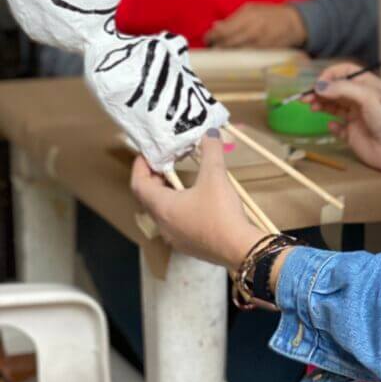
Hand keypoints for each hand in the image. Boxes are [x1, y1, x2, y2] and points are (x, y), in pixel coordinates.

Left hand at [130, 133, 261, 270]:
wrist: (239, 249)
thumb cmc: (220, 212)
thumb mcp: (215, 177)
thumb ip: (211, 152)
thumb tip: (210, 132)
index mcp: (162, 207)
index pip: (139, 185)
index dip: (140, 167)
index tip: (147, 153)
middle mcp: (163, 224)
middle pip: (148, 198)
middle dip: (154, 178)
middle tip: (165, 162)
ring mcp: (175, 238)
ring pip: (162, 212)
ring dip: (167, 194)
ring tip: (180, 179)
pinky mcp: (189, 245)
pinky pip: (175, 223)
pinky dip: (178, 207)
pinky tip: (196, 202)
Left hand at [204, 3, 307, 48]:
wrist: (294, 23)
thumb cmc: (270, 13)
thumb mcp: (252, 9)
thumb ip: (233, 18)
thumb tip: (215, 25)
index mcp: (248, 15)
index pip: (223, 30)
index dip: (212, 36)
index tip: (208, 39)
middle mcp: (253, 29)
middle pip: (227, 43)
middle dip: (217, 47)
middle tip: (212, 48)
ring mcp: (260, 42)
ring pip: (236, 52)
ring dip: (225, 54)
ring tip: (221, 53)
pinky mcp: (264, 52)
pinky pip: (246, 58)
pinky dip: (237, 58)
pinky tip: (233, 58)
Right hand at [309, 64, 380, 177]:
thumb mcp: (367, 97)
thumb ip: (342, 89)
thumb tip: (320, 86)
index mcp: (368, 85)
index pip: (346, 72)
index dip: (331, 74)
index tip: (319, 82)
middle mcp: (361, 99)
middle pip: (336, 89)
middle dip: (321, 91)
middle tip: (306, 97)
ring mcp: (356, 117)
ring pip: (334, 106)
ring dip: (322, 105)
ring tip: (312, 107)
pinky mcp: (353, 134)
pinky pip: (338, 128)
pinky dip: (331, 126)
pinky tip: (332, 126)